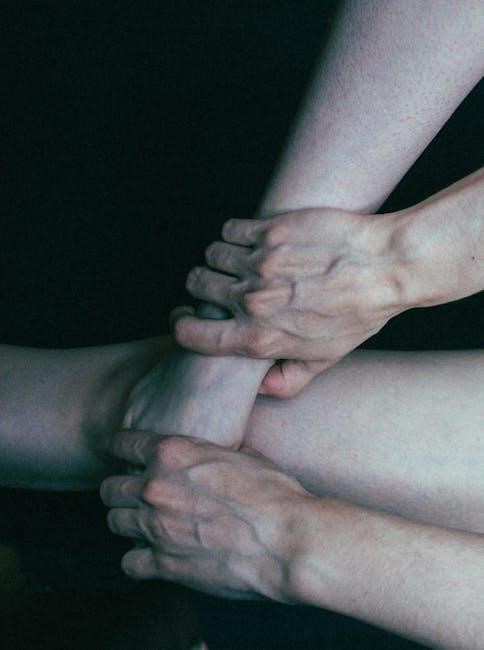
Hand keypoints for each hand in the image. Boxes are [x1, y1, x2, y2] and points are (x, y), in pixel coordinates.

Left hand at [100, 430, 309, 600]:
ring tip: (144, 524)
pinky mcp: (164, 564)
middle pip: (110, 487)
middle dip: (120, 489)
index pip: (122, 444)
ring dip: (126, 521)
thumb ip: (217, 453)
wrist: (287, 540)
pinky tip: (153, 555)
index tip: (124, 455)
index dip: (121, 448)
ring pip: (113, 521)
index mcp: (173, 454)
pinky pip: (128, 563)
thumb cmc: (274, 494)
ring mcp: (155, 527)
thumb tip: (219, 453)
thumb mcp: (245, 455)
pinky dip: (137, 560)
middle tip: (136, 494)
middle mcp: (155, 487)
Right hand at [174, 208, 409, 396]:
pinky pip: (230, 229)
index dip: (183, 324)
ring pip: (211, 255)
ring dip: (223, 257)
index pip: (188, 334)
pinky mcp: (271, 231)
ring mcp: (259, 263)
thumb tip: (261, 388)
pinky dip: (237, 233)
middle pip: (195, 285)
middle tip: (226, 283)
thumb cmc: (358, 314)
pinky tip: (257, 240)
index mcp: (258, 338)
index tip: (190, 315)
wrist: (387, 267)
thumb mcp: (325, 358)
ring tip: (246, 261)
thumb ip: (288, 380)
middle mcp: (252, 302)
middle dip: (206, 285)